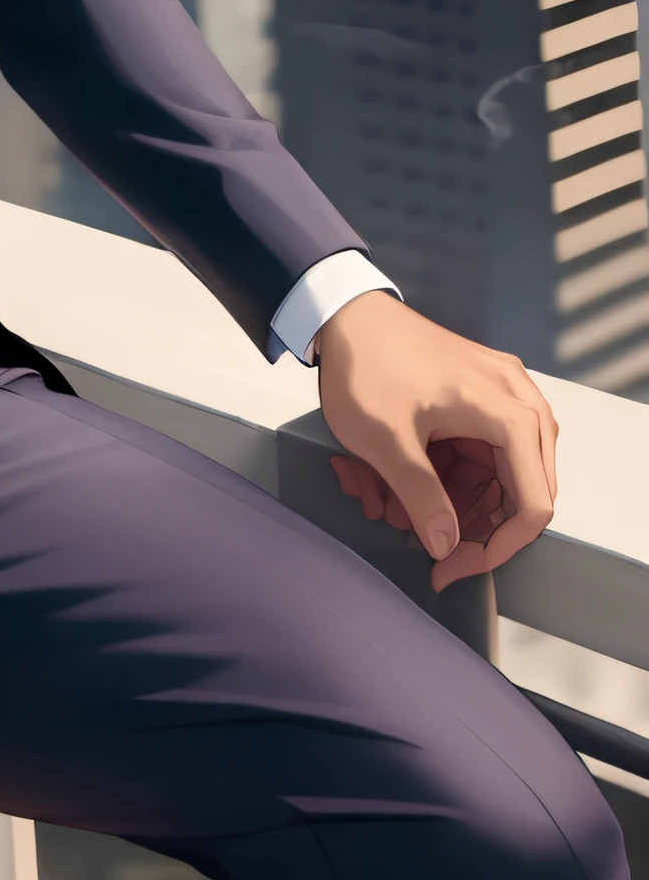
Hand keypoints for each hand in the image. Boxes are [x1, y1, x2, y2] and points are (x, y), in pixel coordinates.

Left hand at [313, 291, 557, 593]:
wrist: (346, 312)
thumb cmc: (367, 366)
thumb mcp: (387, 442)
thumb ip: (421, 498)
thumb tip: (447, 547)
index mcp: (507, 414)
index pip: (533, 503)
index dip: (497, 547)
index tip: (454, 567)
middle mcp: (519, 403)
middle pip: (522, 492)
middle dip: (472, 526)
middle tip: (426, 545)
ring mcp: (503, 396)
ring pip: (500, 475)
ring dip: (455, 503)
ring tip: (397, 508)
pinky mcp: (482, 397)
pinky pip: (482, 453)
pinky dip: (448, 477)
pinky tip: (404, 487)